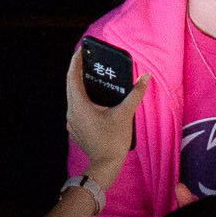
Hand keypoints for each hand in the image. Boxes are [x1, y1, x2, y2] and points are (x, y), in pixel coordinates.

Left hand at [65, 44, 146, 175]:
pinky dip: (82, 99)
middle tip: (88, 60)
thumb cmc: (113, 141)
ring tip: (92, 76)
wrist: (105, 166)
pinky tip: (94, 99)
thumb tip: (144, 78)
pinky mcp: (76, 128)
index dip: (76, 61)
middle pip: (71, 85)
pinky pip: (76, 108)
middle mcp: (72, 112)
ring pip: (72, 97)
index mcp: (80, 105)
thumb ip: (135, 94)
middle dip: (78, 71)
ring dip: (80, 85)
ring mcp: (72, 122)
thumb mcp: (125, 115)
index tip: (82, 50)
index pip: (72, 76)